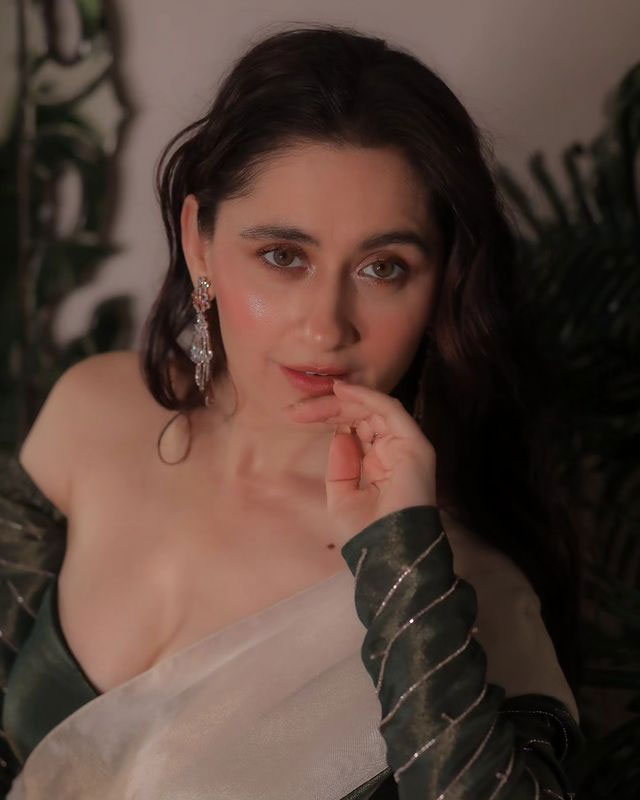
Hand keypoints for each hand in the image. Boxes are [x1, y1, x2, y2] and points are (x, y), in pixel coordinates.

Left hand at [286, 379, 436, 543]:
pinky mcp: (414, 444)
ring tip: (313, 401)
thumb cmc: (367, 535)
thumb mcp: (342, 498)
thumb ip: (341, 466)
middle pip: (362, 416)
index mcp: (381, 465)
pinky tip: (342, 390)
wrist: (387, 555)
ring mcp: (407, 446)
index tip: (297, 416)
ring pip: (374, 408)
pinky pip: (390, 410)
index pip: (356, 430)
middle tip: (297, 410)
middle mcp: (396, 451)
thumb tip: (340, 435)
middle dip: (329, 409)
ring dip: (342, 401)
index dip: (328, 419)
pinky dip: (366, 396)